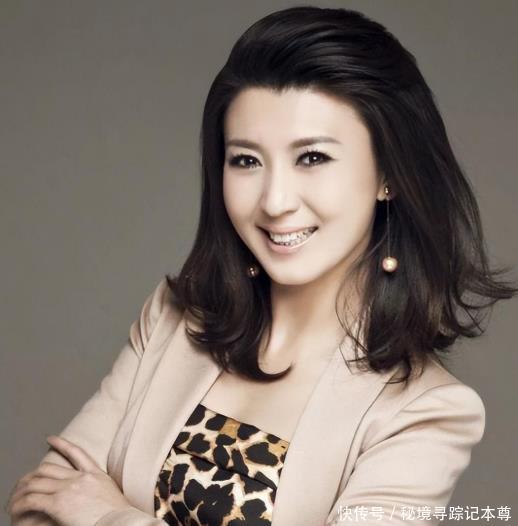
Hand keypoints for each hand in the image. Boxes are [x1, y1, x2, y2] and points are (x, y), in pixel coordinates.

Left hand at [6, 435, 132, 525]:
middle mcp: (81, 477)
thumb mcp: (113, 495)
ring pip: (37, 482)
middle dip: (33, 474)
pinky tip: (15, 507)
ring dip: (23, 491)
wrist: (122, 522)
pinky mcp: (59, 503)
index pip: (76, 452)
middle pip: (49, 468)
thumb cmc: (121, 516)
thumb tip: (91, 495)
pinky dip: (21, 504)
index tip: (50, 438)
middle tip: (23, 482)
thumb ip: (99, 489)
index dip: (61, 444)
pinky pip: (32, 500)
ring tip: (15, 498)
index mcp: (96, 474)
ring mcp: (70, 489)